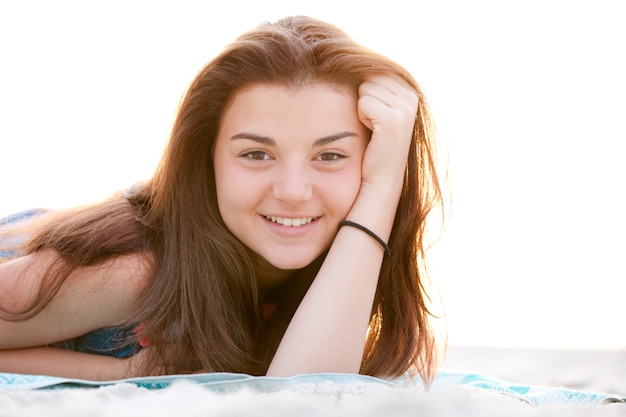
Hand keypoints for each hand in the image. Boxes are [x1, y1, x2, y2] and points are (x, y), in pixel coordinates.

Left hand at [357, 75, 417, 195]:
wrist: (381, 176)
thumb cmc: (375, 143)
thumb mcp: (380, 109)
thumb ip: (378, 85)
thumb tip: (360, 58)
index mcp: (410, 90)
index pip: (375, 71)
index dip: (366, 92)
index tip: (375, 116)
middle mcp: (411, 96)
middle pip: (369, 78)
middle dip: (363, 99)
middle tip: (373, 123)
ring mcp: (404, 107)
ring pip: (364, 89)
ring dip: (361, 108)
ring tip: (373, 127)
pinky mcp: (392, 118)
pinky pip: (363, 103)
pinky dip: (361, 117)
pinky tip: (372, 131)